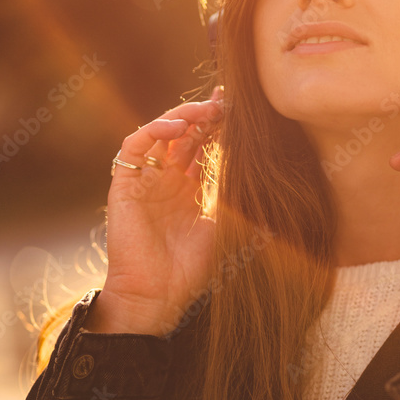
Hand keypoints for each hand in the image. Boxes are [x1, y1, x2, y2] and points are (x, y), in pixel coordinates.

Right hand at [91, 86, 225, 335]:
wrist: (157, 296)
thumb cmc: (191, 270)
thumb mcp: (225, 227)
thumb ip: (239, 201)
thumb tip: (273, 183)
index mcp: (189, 188)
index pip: (204, 145)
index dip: (219, 125)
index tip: (240, 109)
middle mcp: (166, 179)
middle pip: (184, 134)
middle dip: (205, 115)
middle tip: (227, 102)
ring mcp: (145, 180)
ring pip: (160, 133)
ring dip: (182, 117)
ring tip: (206, 111)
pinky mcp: (125, 184)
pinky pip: (134, 146)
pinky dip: (154, 130)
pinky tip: (177, 127)